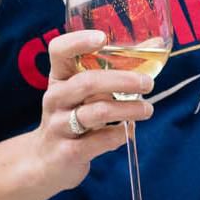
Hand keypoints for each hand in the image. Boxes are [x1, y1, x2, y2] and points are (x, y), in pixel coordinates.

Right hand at [37, 28, 156, 184]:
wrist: (44, 162)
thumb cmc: (70, 117)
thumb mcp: (82, 94)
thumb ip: (111, 73)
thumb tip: (154, 45)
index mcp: (59, 78)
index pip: (59, 51)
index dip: (78, 41)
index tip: (103, 38)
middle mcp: (55, 98)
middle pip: (88, 83)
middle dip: (123, 80)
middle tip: (148, 83)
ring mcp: (59, 126)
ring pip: (97, 112)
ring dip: (128, 109)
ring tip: (147, 109)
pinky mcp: (67, 152)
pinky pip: (99, 141)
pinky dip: (119, 135)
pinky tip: (127, 131)